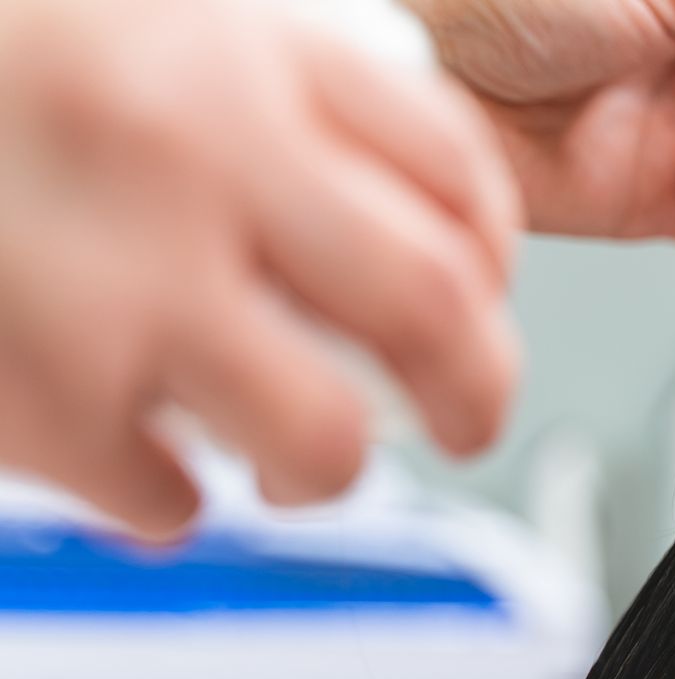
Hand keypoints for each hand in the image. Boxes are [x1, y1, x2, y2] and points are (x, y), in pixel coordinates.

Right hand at [0, 0, 521, 536]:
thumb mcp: (139, 8)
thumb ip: (255, 71)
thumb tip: (387, 196)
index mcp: (233, 41)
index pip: (452, 165)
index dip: (491, 250)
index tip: (479, 291)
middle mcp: (196, 152)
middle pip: (434, 308)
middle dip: (477, 388)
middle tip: (466, 416)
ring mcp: (112, 276)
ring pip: (320, 435)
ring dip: (325, 465)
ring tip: (302, 456)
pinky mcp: (28, 383)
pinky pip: (158, 492)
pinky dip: (166, 497)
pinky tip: (144, 465)